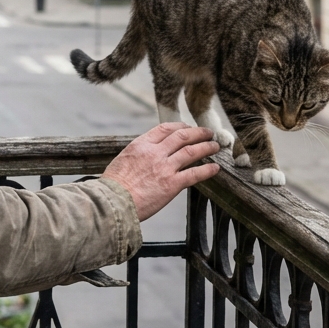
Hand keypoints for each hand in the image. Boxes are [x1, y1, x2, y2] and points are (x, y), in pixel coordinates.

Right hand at [104, 123, 221, 220]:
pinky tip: (215, 168)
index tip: (188, 127)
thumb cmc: (114, 186)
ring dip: (206, 147)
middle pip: (182, 136)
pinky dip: (207, 170)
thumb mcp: (123, 160)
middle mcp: (155, 152)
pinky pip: (194, 174)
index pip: (165, 128)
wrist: (113, 202)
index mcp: (141, 145)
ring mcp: (164, 168)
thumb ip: (138, 154)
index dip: (180, 126)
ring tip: (215, 146)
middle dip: (198, 133)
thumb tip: (147, 155)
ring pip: (191, 151)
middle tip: (208, 133)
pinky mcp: (172, 184)